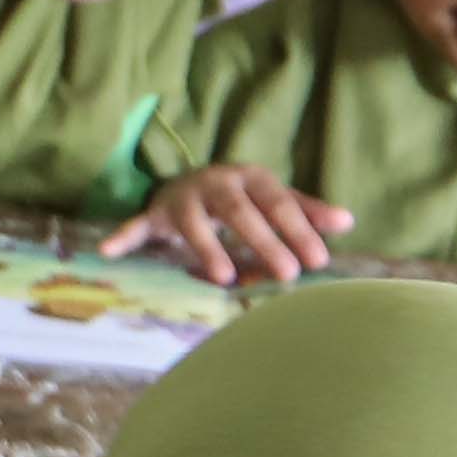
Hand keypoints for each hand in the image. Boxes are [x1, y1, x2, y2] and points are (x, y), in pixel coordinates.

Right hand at [102, 161, 350, 286]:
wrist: (190, 183)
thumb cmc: (241, 197)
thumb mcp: (273, 198)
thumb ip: (307, 211)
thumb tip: (347, 222)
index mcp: (250, 178)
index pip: (278, 203)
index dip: (298, 230)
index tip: (318, 260)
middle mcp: (216, 182)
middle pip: (240, 212)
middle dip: (264, 242)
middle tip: (287, 273)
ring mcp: (182, 198)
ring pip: (193, 222)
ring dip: (207, 248)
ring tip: (224, 278)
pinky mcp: (154, 214)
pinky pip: (136, 225)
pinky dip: (123, 237)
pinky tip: (109, 251)